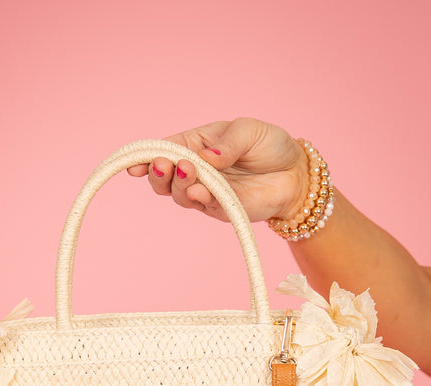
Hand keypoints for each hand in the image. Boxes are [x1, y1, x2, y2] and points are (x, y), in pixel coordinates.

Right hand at [127, 118, 308, 223]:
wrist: (295, 173)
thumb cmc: (269, 146)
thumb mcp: (248, 131)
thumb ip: (226, 144)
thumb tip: (206, 158)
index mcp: (195, 145)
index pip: (165, 150)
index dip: (147, 158)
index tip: (135, 164)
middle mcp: (196, 171)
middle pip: (164, 179)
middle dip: (159, 173)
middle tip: (165, 165)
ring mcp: (207, 193)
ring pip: (179, 195)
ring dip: (179, 184)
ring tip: (189, 172)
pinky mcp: (222, 210)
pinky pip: (205, 207)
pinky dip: (200, 199)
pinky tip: (199, 191)